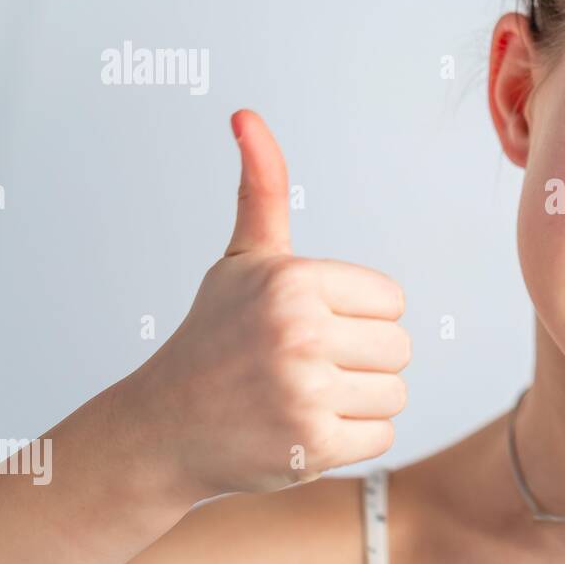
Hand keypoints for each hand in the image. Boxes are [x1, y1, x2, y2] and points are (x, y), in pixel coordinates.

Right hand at [128, 109, 409, 498]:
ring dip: (359, 401)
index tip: (310, 324)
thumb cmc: (215, 336)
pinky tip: (303, 429)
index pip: (393, 301)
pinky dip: (351, 439)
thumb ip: (262, 189)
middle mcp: (300, 334)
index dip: (358, 315)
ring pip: (395, 394)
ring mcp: (305, 394)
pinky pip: (383, 437)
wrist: (163, 427)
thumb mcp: (242, 259)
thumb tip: (247, 115)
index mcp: (294, 281)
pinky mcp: (312, 448)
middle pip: (401, 348)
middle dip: (362, 359)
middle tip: (305, 366)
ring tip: (303, 396)